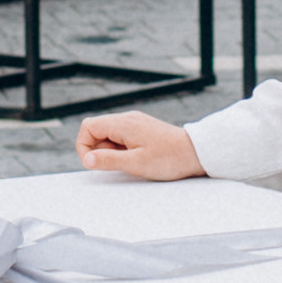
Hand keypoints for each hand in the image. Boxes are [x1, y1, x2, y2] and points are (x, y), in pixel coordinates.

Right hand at [78, 110, 205, 178]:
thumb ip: (108, 160)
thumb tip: (87, 159)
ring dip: (112, 151)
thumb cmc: (169, 158)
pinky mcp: (142, 130)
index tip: (94, 163)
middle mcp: (128, 119)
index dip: (84, 146)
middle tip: (118, 163)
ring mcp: (136, 123)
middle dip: (99, 150)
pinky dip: (122, 149)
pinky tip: (138, 158)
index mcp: (123, 123)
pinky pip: (122, 138)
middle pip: (97, 130)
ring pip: (109, 135)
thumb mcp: (135, 163)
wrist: (197, 152)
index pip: (88, 127)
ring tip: (132, 161)